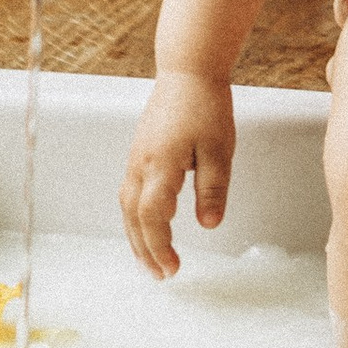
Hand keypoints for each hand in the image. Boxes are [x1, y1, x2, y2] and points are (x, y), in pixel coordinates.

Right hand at [119, 70, 233, 278]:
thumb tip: (209, 225)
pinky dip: (135, 218)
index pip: (152, 218)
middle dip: (145, 251)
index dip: (160, 247)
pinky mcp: (139, 153)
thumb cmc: (206, 105)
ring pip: (127, 208)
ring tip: (149, 260)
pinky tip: (146, 226)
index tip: (172, 268)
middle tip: (161, 275)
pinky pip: (129, 193)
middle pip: (133, 219)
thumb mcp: (220, 149)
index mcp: (161, 165)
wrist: (188, 71)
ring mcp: (136, 159)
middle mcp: (141, 165)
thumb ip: (213, 189)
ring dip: (136, 237)